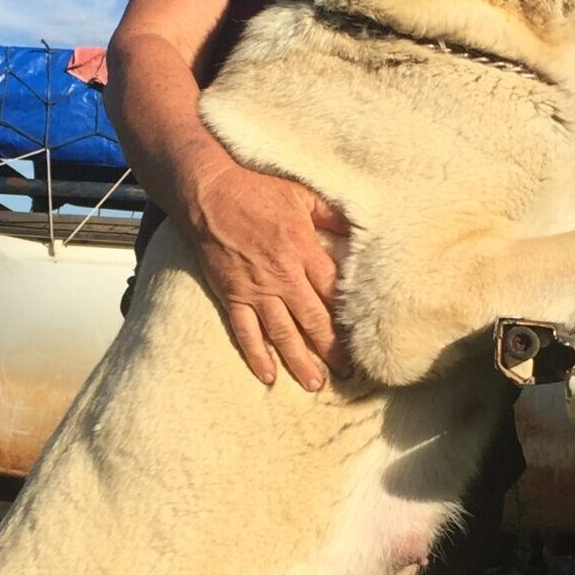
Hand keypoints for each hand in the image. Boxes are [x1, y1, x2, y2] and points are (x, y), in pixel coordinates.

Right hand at [188, 162, 350, 388]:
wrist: (211, 193)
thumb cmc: (258, 190)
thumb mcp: (303, 195)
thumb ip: (333, 215)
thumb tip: (361, 229)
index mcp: (304, 252)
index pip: (334, 294)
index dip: (349, 319)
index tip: (364, 339)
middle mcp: (282, 276)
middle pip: (313, 321)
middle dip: (332, 350)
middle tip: (348, 374)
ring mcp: (256, 290)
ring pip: (282, 334)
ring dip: (300, 361)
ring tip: (315, 384)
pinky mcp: (232, 295)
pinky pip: (246, 332)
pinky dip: (257, 355)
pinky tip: (268, 375)